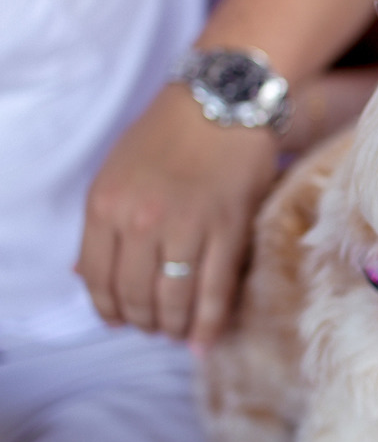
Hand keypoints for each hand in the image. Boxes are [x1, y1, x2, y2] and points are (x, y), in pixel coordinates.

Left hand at [75, 85, 278, 346]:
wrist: (223, 101)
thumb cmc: (170, 133)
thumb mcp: (116, 172)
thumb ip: (103, 223)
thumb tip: (86, 274)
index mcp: (105, 205)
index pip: (97, 278)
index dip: (108, 309)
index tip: (121, 321)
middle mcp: (141, 221)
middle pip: (135, 294)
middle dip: (144, 322)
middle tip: (155, 329)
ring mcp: (186, 227)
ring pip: (174, 299)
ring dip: (174, 326)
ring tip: (179, 333)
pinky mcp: (228, 229)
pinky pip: (214, 289)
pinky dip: (209, 322)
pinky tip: (204, 341)